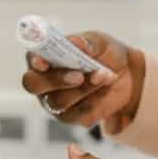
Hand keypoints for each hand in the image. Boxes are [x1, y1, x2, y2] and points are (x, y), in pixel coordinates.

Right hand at [21, 31, 145, 133]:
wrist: (126, 76)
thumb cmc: (104, 54)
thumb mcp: (100, 42)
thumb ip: (87, 42)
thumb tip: (76, 42)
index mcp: (44, 57)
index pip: (31, 59)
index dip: (35, 61)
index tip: (44, 62)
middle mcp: (43, 81)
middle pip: (33, 85)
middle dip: (55, 80)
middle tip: (79, 76)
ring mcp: (54, 101)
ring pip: (58, 101)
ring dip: (83, 89)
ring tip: (105, 75)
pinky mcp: (72, 116)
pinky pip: (79, 113)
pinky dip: (96, 98)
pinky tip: (107, 86)